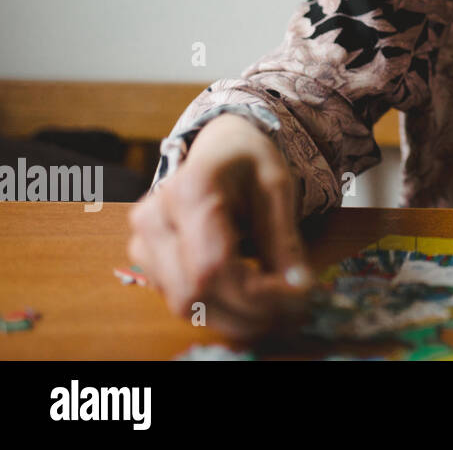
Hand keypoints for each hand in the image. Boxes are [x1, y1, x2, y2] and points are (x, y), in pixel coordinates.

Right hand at [127, 115, 311, 340]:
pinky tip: (249, 298)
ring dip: (234, 316)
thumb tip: (299, 287)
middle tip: (291, 309)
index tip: (295, 296)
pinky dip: (218, 307)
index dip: (254, 293)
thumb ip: (284, 238)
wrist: (218, 147)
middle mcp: (154, 219)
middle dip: (247, 311)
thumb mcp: (277, 186)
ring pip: (184, 304)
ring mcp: (143, 242)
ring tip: (275, 306)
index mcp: (189, 191)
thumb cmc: (248, 160)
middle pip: (194, 292)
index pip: (213, 265)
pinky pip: (180, 299)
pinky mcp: (146, 260)